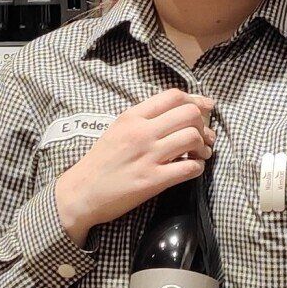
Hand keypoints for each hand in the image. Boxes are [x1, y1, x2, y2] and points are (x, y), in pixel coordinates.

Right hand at [55, 89, 214, 245]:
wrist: (82, 191)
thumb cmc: (101, 161)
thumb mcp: (117, 129)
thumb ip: (144, 118)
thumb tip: (177, 112)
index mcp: (132, 116)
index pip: (173, 96)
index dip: (196, 101)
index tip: (204, 110)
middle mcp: (141, 132)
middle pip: (189, 114)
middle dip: (203, 125)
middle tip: (204, 137)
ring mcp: (148, 156)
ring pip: (192, 138)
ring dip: (204, 146)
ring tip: (201, 154)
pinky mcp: (153, 180)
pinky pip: (189, 168)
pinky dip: (199, 167)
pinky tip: (194, 169)